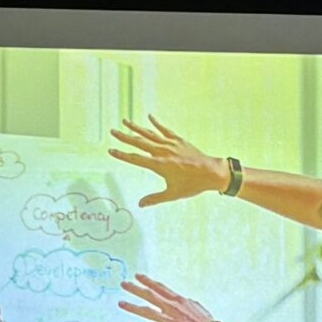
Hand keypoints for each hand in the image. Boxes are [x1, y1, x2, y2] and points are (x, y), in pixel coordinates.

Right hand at [108, 115, 226, 206]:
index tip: (110, 150)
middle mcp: (162, 152)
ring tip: (125, 121)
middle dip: (124, 137)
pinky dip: (157, 123)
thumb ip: (155, 198)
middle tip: (112, 131)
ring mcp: (170, 144)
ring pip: (149, 134)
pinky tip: (150, 116)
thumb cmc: (192, 185)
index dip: (121, 155)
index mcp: (159, 165)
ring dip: (136, 127)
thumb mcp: (173, 194)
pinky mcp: (179, 140)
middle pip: (139, 142)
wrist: (211, 173)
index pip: (135, 159)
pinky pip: (165, 129)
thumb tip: (140, 204)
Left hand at [120, 275, 216, 321]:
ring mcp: (169, 320)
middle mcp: (171, 308)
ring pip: (146, 311)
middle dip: (135, 289)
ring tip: (121, 303)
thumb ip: (189, 304)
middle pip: (149, 295)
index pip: (160, 287)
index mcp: (179, 300)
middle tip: (123, 284)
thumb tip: (185, 300)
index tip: (138, 276)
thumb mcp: (199, 308)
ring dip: (132, 306)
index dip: (148, 281)